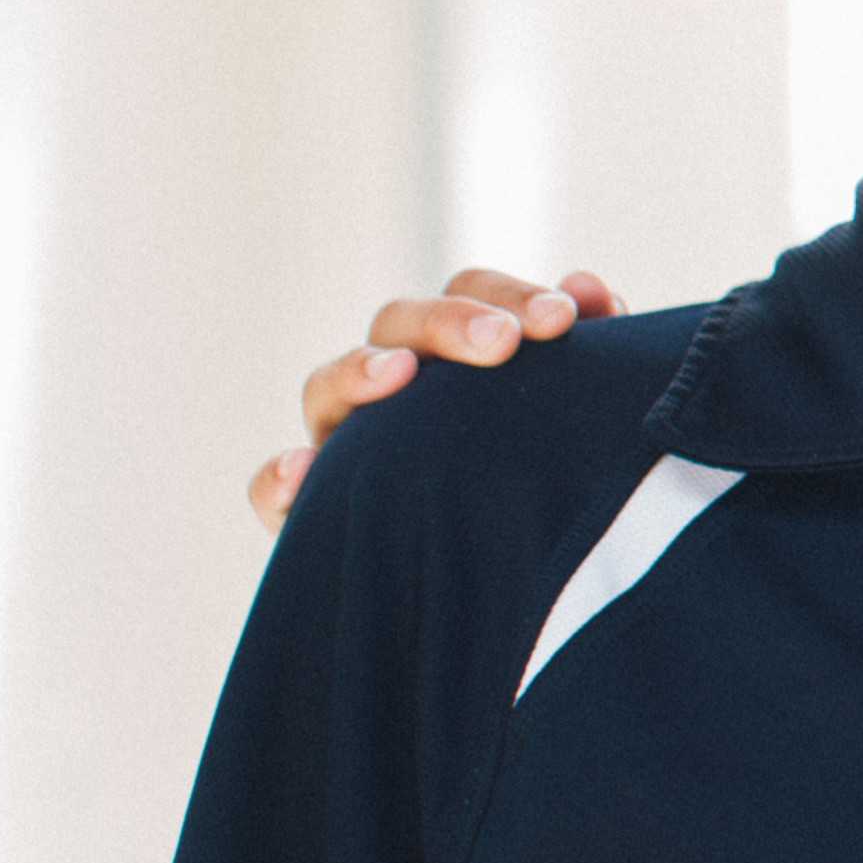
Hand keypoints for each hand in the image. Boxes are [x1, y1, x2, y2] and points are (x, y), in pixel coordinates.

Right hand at [247, 268, 623, 530]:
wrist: (508, 574)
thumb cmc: (543, 470)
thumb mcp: (570, 412)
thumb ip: (585, 351)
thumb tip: (590, 288)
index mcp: (455, 350)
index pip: (468, 294)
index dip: (509, 294)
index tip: (562, 317)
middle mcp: (392, 385)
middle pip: (397, 323)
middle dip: (448, 322)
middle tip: (503, 342)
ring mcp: (344, 442)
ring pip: (325, 387)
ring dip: (357, 372)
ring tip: (396, 373)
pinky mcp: (313, 510)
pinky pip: (271, 492)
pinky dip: (277, 481)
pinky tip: (300, 476)